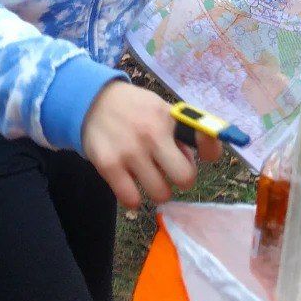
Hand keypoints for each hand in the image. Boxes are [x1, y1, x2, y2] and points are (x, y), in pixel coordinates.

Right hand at [82, 81, 221, 208]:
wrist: (93, 101)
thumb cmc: (135, 110)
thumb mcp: (161, 110)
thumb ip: (180, 132)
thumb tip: (193, 160)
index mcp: (169, 118)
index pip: (206, 138)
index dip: (208, 152)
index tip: (196, 154)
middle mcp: (153, 134)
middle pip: (185, 178)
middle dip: (181, 178)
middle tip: (168, 170)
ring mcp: (131, 151)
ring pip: (161, 194)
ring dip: (156, 189)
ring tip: (146, 174)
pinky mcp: (109, 165)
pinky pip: (132, 199)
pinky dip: (133, 197)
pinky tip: (128, 182)